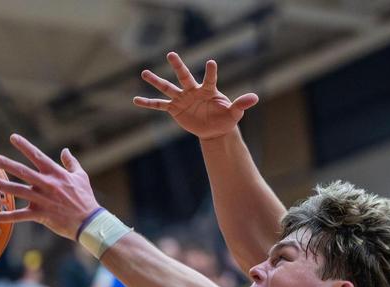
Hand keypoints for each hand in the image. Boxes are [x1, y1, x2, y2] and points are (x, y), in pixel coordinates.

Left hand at [0, 134, 100, 238]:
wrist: (89, 222)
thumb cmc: (86, 198)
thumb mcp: (81, 177)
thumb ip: (71, 163)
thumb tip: (65, 150)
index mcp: (56, 174)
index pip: (37, 156)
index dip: (25, 146)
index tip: (12, 137)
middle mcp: (47, 184)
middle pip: (22, 171)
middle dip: (6, 163)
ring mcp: (43, 200)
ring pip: (18, 191)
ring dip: (2, 186)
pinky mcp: (41, 215)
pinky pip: (22, 216)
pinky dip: (9, 217)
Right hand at [134, 52, 258, 140]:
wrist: (215, 129)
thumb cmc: (225, 118)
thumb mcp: (234, 113)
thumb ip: (241, 104)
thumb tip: (255, 98)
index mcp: (208, 90)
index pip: (210, 78)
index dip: (211, 71)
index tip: (212, 62)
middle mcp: (193, 91)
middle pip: (184, 76)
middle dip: (178, 66)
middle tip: (171, 54)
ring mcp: (182, 99)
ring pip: (168, 88)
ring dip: (156, 81)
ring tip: (144, 73)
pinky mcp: (175, 109)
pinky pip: (159, 105)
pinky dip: (148, 103)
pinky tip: (135, 100)